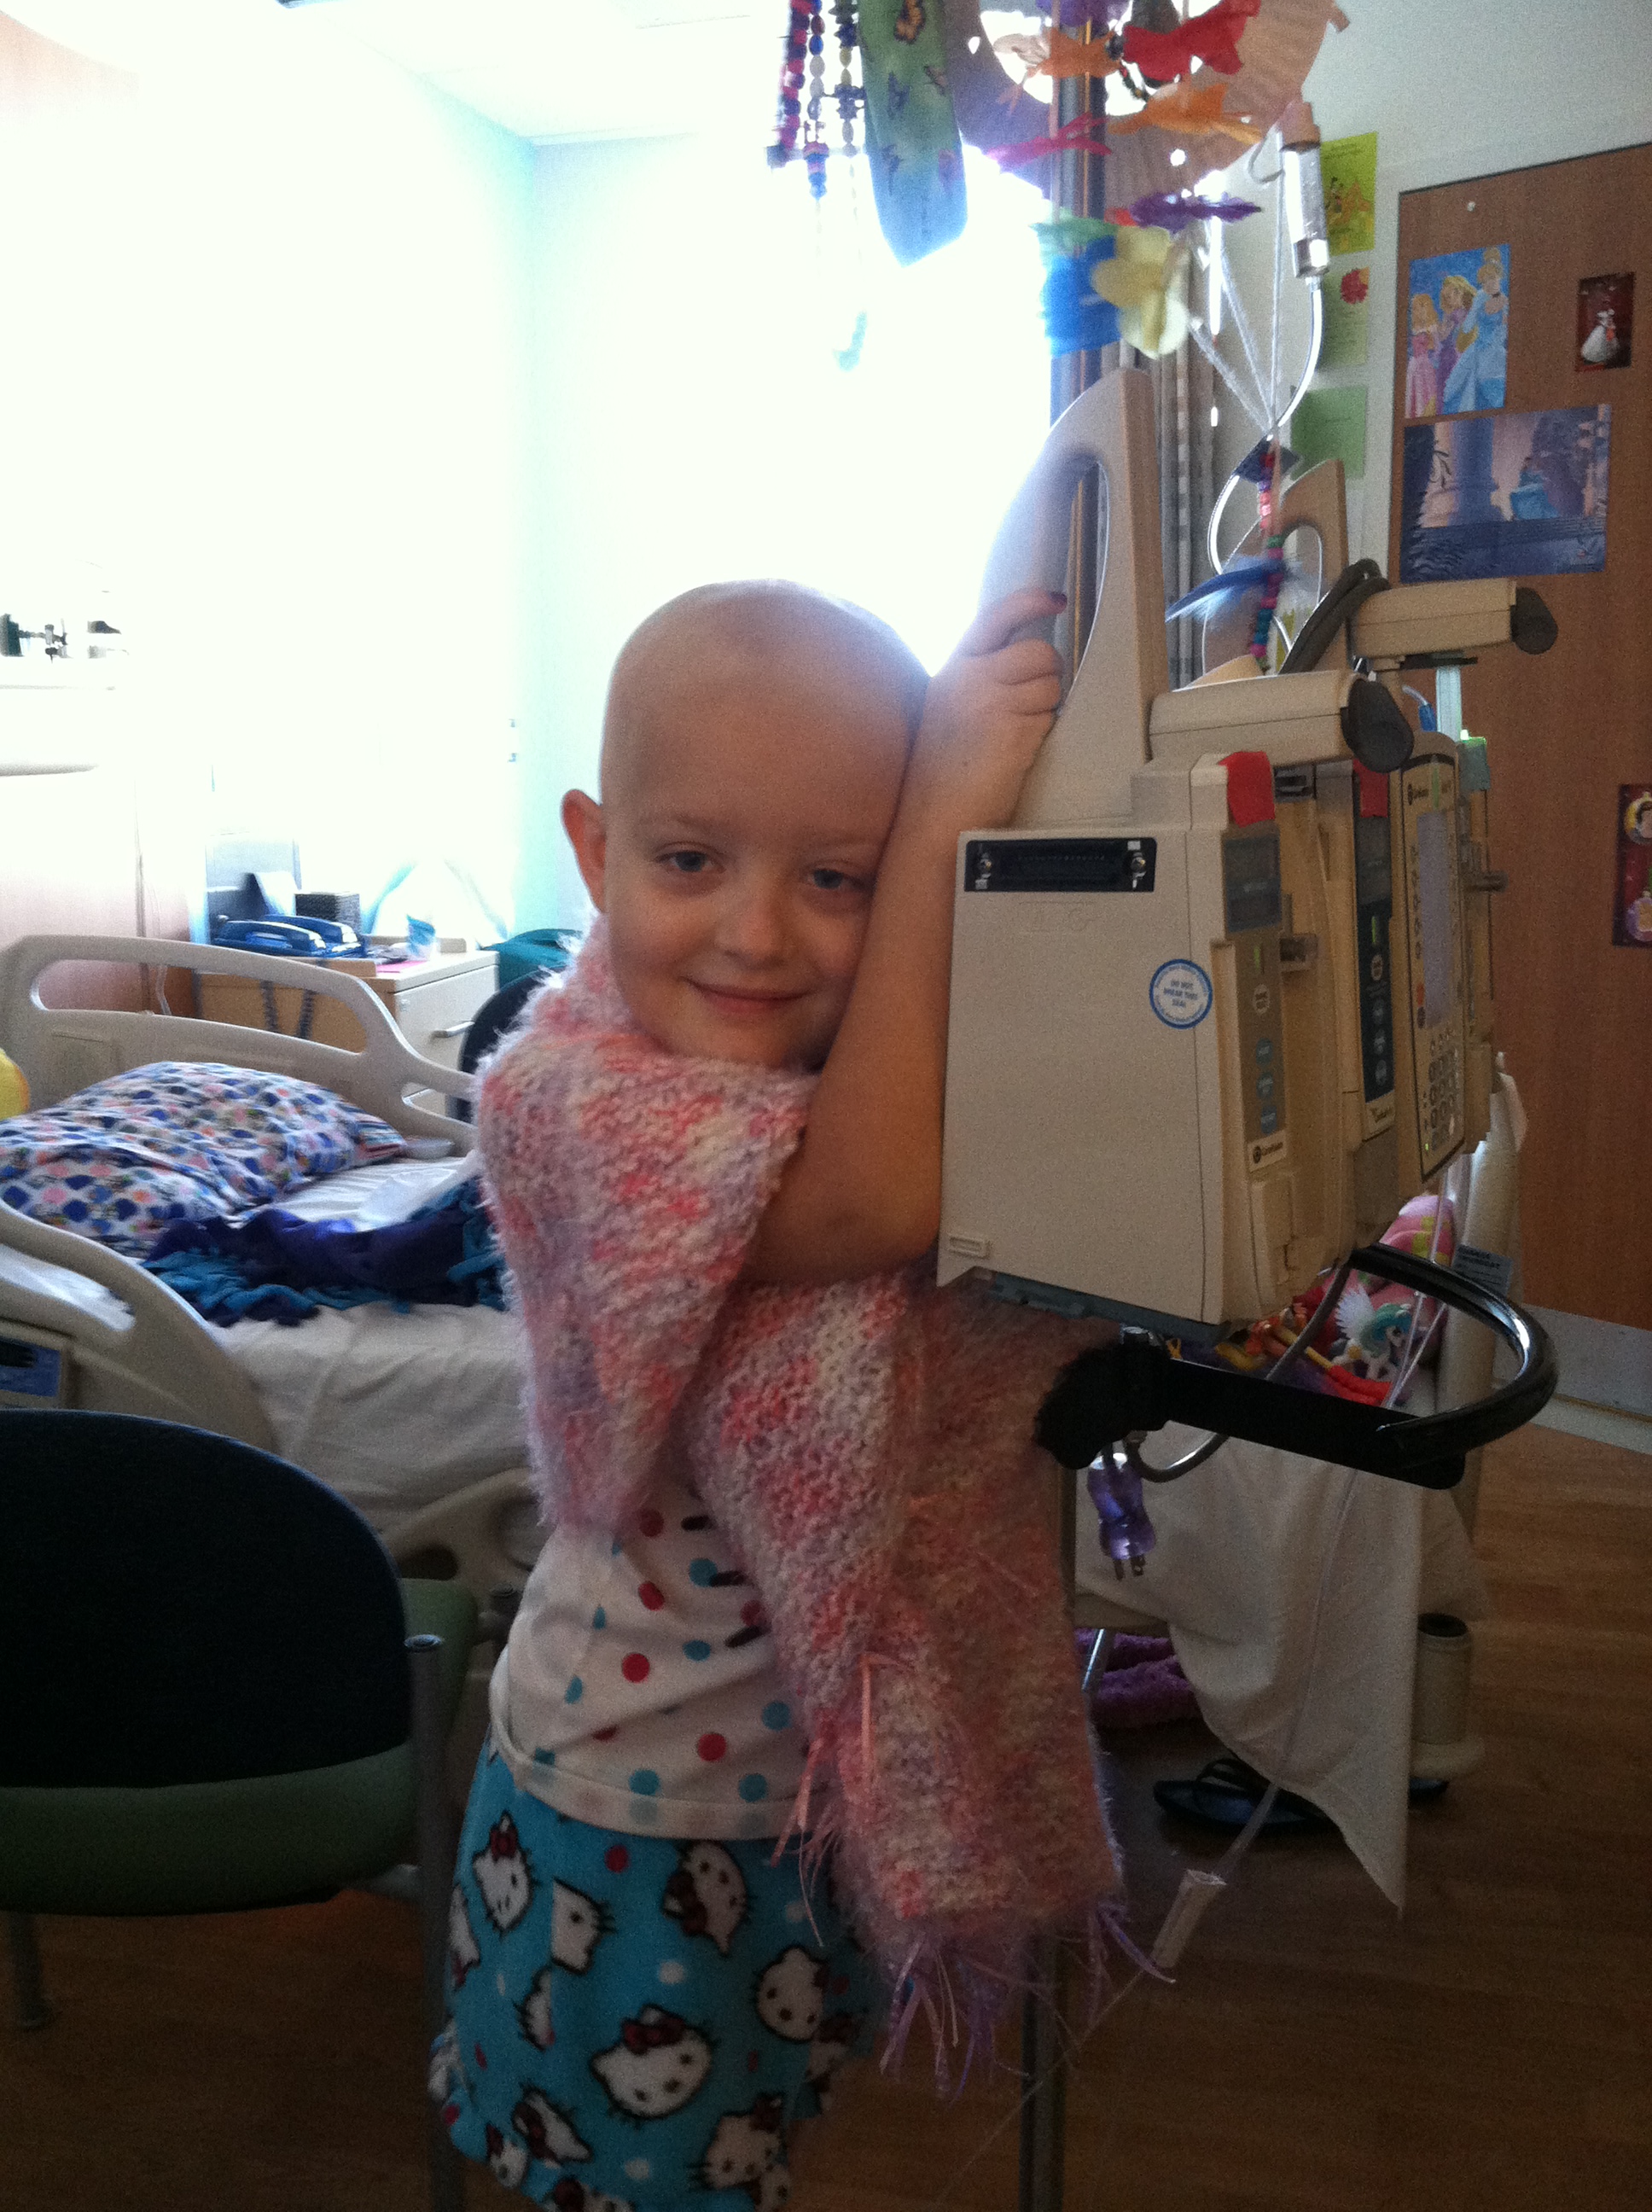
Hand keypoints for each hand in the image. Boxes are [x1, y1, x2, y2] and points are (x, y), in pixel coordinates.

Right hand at [903, 588, 1065, 837]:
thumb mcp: (948, 709)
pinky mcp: (1013, 730)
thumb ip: (978, 679)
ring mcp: (991, 702)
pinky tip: (1014, 755)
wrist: (934, 818)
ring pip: (1050, 684)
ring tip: (1014, 737)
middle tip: (1031, 704)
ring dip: (1044, 709)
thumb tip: (1025, 661)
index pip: (995, 617)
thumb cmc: (943, 773)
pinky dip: (1040, 735)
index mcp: (952, 669)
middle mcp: (970, 678)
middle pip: (1038, 651)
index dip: (1031, 602)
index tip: (1056, 600)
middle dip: (1047, 675)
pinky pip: (1049, 717)